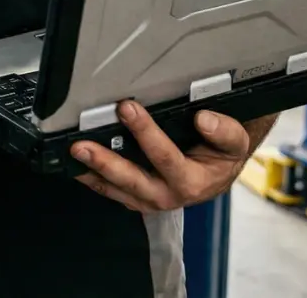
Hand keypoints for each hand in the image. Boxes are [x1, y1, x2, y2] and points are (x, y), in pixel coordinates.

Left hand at [71, 101, 250, 212]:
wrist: (219, 170)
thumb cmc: (221, 153)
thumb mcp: (235, 142)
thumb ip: (224, 131)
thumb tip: (204, 119)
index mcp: (193, 182)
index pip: (166, 157)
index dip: (145, 132)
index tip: (127, 108)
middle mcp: (168, 194)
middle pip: (133, 180)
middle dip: (106, 161)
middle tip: (83, 144)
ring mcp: (149, 198)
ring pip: (117, 188)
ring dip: (92, 171)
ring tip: (72, 154)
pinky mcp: (135, 196)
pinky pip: (111, 190)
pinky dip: (92, 177)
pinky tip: (75, 164)